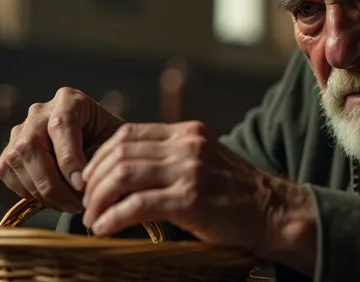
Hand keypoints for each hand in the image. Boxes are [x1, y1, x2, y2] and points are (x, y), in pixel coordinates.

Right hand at [0, 87, 124, 213]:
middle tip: (75, 204)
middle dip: (52, 183)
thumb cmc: (108, 139)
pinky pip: (8, 174)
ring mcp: (21, 129)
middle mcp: (40, 111)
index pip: (61, 126)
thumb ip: (97, 156)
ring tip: (69, 205)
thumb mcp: (112, 141)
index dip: (69, 159)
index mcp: (69, 100)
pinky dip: (28, 192)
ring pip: (16, 162)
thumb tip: (79, 184)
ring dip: (41, 192)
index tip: (81, 185)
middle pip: (32, 146)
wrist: (97, 140)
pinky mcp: (10, 150)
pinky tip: (54, 200)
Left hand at [80, 121, 316, 260]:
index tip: (91, 179)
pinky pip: (137, 205)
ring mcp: (191, 170)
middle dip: (94, 180)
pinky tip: (104, 228)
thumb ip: (173, 156)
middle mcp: (189, 145)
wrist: (273, 212)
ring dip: (98, 199)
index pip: (128, 133)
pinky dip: (113, 217)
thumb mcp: (206, 160)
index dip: (100, 156)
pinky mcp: (191, 200)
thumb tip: (127, 166)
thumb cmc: (237, 193)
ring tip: (93, 217)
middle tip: (86, 202)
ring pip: (122, 175)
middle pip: (120, 152)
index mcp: (189, 132)